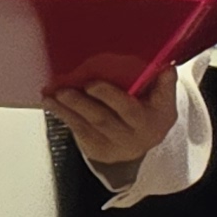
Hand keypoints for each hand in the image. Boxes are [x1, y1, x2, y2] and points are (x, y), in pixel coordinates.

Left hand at [46, 71, 176, 180]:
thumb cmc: (152, 113)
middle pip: (103, 120)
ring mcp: (113, 147)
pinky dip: (64, 117)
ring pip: (86, 127)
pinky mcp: (97, 151)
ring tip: (50, 96)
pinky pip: (78, 133)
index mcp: (151, 123)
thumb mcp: (165, 100)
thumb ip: (164, 83)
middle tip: (63, 90)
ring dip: (66, 111)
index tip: (92, 84)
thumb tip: (165, 65)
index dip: (109, 97)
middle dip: (81, 104)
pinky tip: (52, 105)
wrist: (144, 142)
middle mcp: (132, 138)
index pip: (129, 110)